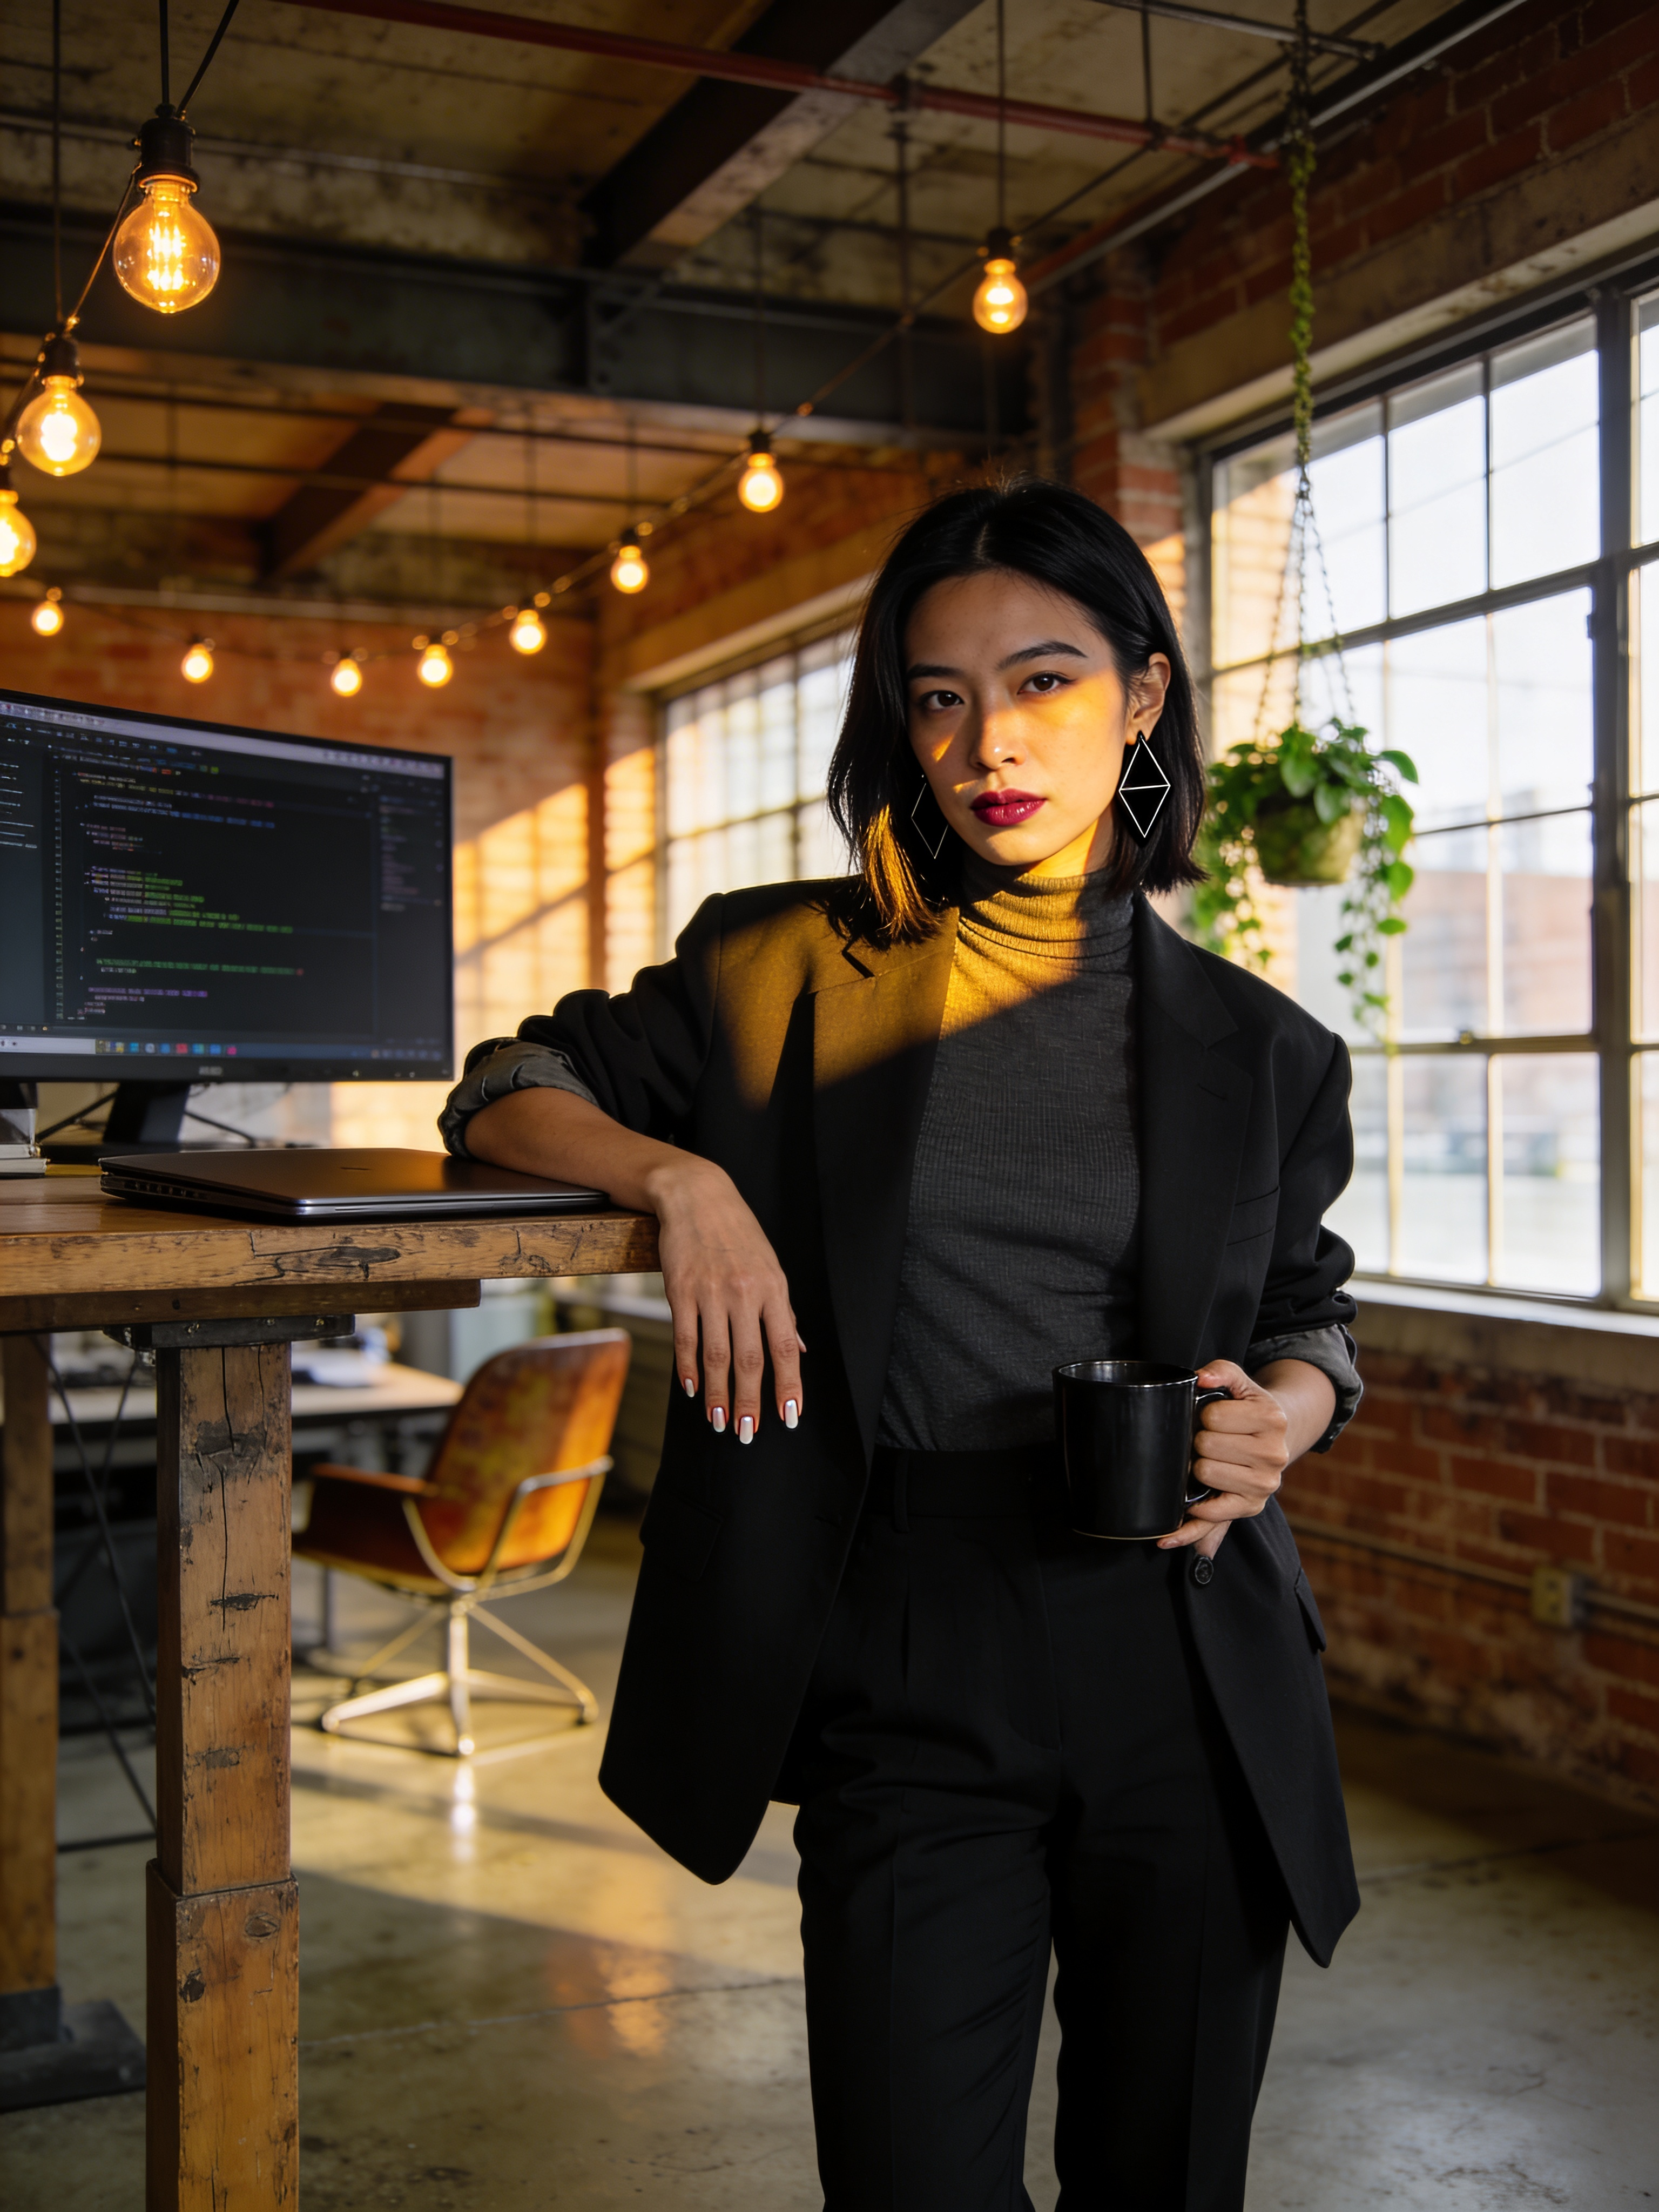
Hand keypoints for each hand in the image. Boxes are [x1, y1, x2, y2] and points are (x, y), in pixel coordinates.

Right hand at [647, 1155, 804, 1443]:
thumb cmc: (739, 1235)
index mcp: (774, 1289)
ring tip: (720, 1421)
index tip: (790, 1417)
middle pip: (750, 1359)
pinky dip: (688, 1368)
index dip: (789, 1385)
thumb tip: (799, 1351)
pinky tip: (691, 1389)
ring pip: (715, 1355)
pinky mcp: (680, 1291)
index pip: (785, 1347)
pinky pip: (685, 1338)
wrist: (697, 1197)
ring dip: (717, 1394)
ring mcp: (710, 1292)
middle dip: (750, 1400)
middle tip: (748, 1432)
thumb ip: (784, 1312)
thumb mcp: (771, 1268)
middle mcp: (745, 1293)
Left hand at [1157, 1359, 1288, 1558]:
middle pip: (1206, 1445)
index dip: (1204, 1414)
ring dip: (1198, 1467)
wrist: (1276, 1438)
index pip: (1212, 1416)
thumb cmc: (1247, 1409)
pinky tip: (1174, 1527)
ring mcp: (1264, 1484)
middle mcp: (1274, 1454)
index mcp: (1272, 1419)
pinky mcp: (1251, 1507)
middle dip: (1200, 1440)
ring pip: (1205, 1474)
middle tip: (1211, 1440)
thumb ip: (1221, 1371)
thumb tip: (1201, 1379)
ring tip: (1211, 1460)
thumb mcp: (1240, 1383)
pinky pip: (1212, 1518)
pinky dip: (1189, 1525)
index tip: (1213, 1417)